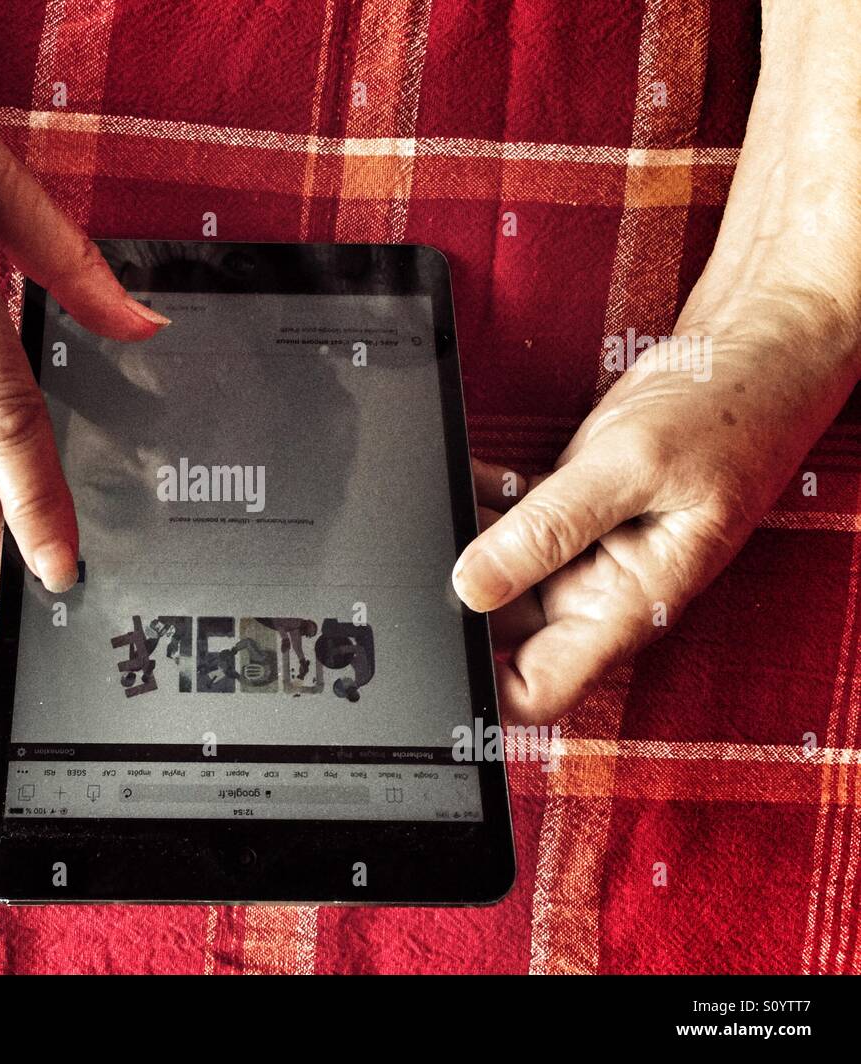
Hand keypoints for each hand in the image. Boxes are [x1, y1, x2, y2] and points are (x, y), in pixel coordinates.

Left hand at [451, 0, 860, 722]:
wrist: (775, 328)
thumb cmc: (729, 399)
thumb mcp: (621, 467)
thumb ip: (537, 532)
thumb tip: (467, 588)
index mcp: (630, 594)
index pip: (548, 681)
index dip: (483, 692)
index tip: (425, 691)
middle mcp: (609, 574)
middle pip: (517, 629)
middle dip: (457, 623)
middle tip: (383, 616)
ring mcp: (595, 532)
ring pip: (510, 572)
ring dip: (460, 559)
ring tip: (394, 549)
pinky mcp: (585, 485)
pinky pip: (516, 514)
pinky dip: (480, 507)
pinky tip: (440, 487)